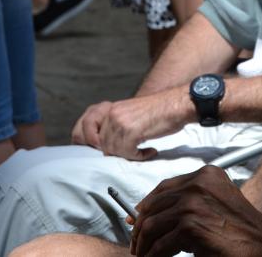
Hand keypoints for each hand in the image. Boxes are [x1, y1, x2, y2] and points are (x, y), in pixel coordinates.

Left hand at [71, 89, 192, 159]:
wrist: (177, 104)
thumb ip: (114, 124)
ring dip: (128, 154)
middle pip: (99, 143)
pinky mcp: (131, 132)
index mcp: (110, 108)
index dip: (83, 140)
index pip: (83, 124)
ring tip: (142, 150)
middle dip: (111, 152)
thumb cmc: (158, 111)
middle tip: (126, 152)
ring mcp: (120, 122)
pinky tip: (149, 151)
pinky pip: (127, 153)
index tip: (93, 150)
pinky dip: (139, 156)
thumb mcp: (130, 113)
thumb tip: (103, 147)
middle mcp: (112, 113)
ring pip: (112, 150)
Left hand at [131, 166, 261, 256]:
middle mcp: (198, 184)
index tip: (136, 219)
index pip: (164, 187)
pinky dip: (153, 256)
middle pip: (154, 205)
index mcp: (205, 175)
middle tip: (137, 244)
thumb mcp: (215, 203)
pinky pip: (160, 245)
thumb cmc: (240, 229)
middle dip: (140, 228)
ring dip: (143, 245)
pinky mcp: (190, 226)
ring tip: (143, 255)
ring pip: (151, 226)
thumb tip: (146, 213)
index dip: (147, 205)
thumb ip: (189, 201)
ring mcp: (192, 203)